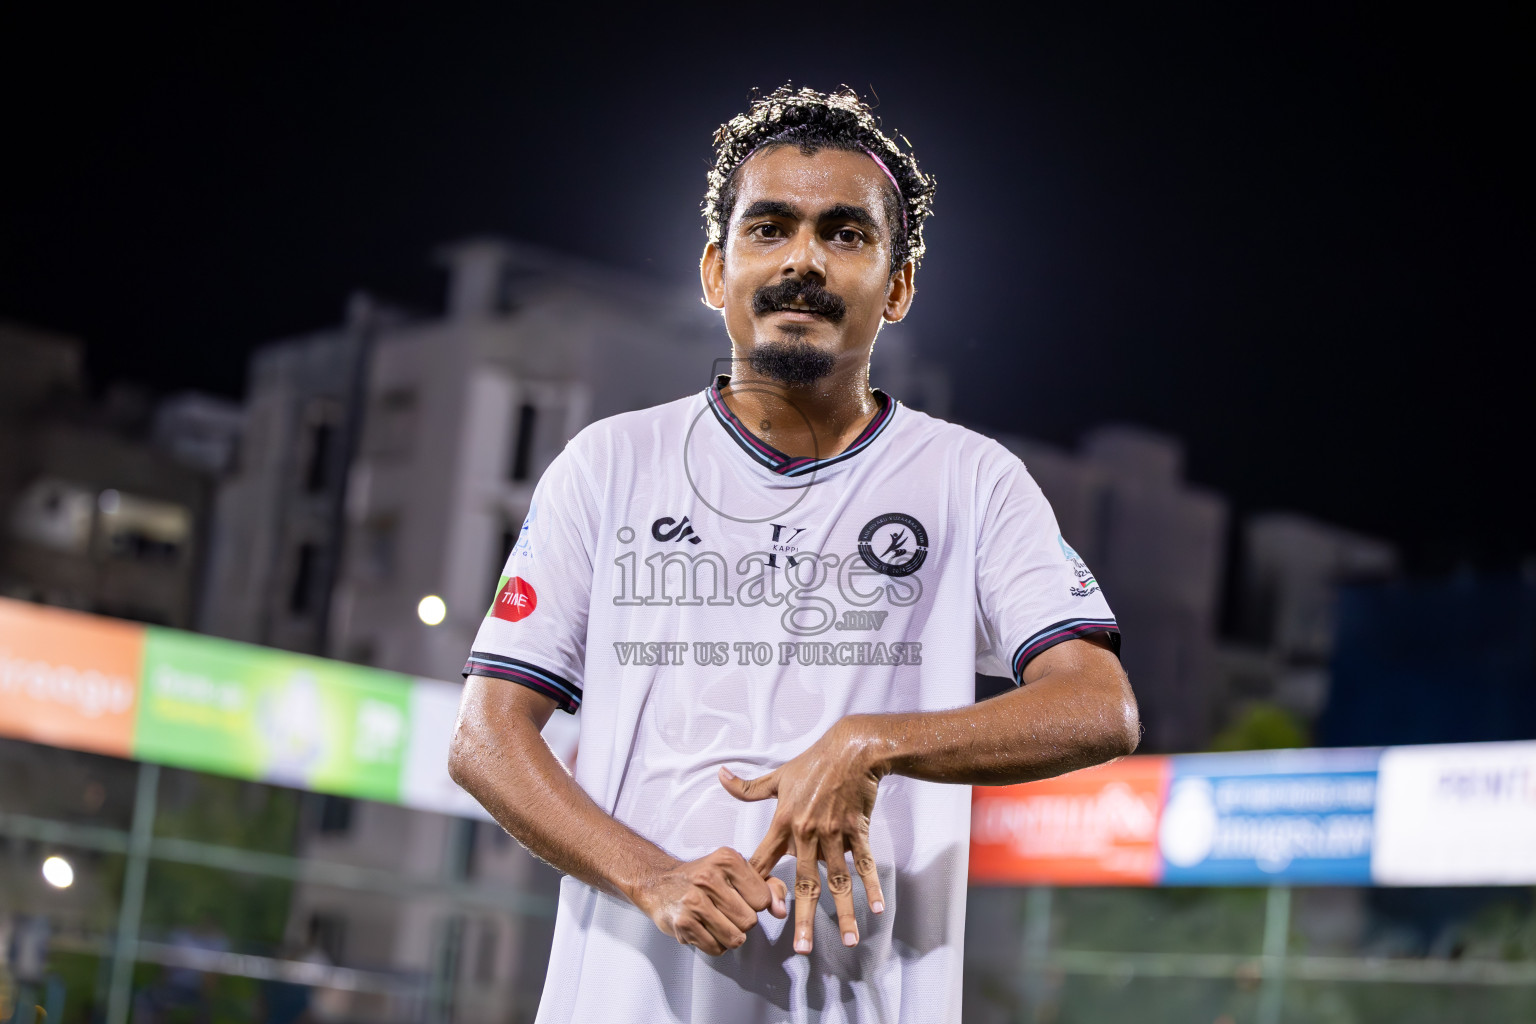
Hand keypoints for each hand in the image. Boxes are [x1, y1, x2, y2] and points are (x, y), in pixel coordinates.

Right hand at [630, 847, 786, 955]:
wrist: (659, 883)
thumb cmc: (703, 878)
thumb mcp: (736, 871)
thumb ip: (767, 886)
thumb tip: (780, 911)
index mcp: (727, 859)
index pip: (762, 899)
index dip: (755, 903)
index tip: (740, 897)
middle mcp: (709, 878)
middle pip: (750, 921)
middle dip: (741, 921)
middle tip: (724, 910)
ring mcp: (694, 901)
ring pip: (735, 938)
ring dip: (729, 935)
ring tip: (715, 920)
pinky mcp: (683, 923)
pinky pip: (716, 948)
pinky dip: (713, 944)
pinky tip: (703, 927)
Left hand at [719, 717, 885, 954]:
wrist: (851, 750)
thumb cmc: (813, 763)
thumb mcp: (778, 776)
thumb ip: (748, 787)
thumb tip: (720, 776)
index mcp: (785, 821)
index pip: (765, 859)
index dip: (758, 885)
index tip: (754, 912)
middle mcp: (808, 833)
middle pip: (804, 883)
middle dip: (803, 917)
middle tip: (801, 948)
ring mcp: (834, 834)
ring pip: (838, 880)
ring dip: (844, 912)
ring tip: (847, 940)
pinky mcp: (856, 830)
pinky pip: (864, 863)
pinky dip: (871, 886)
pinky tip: (876, 909)